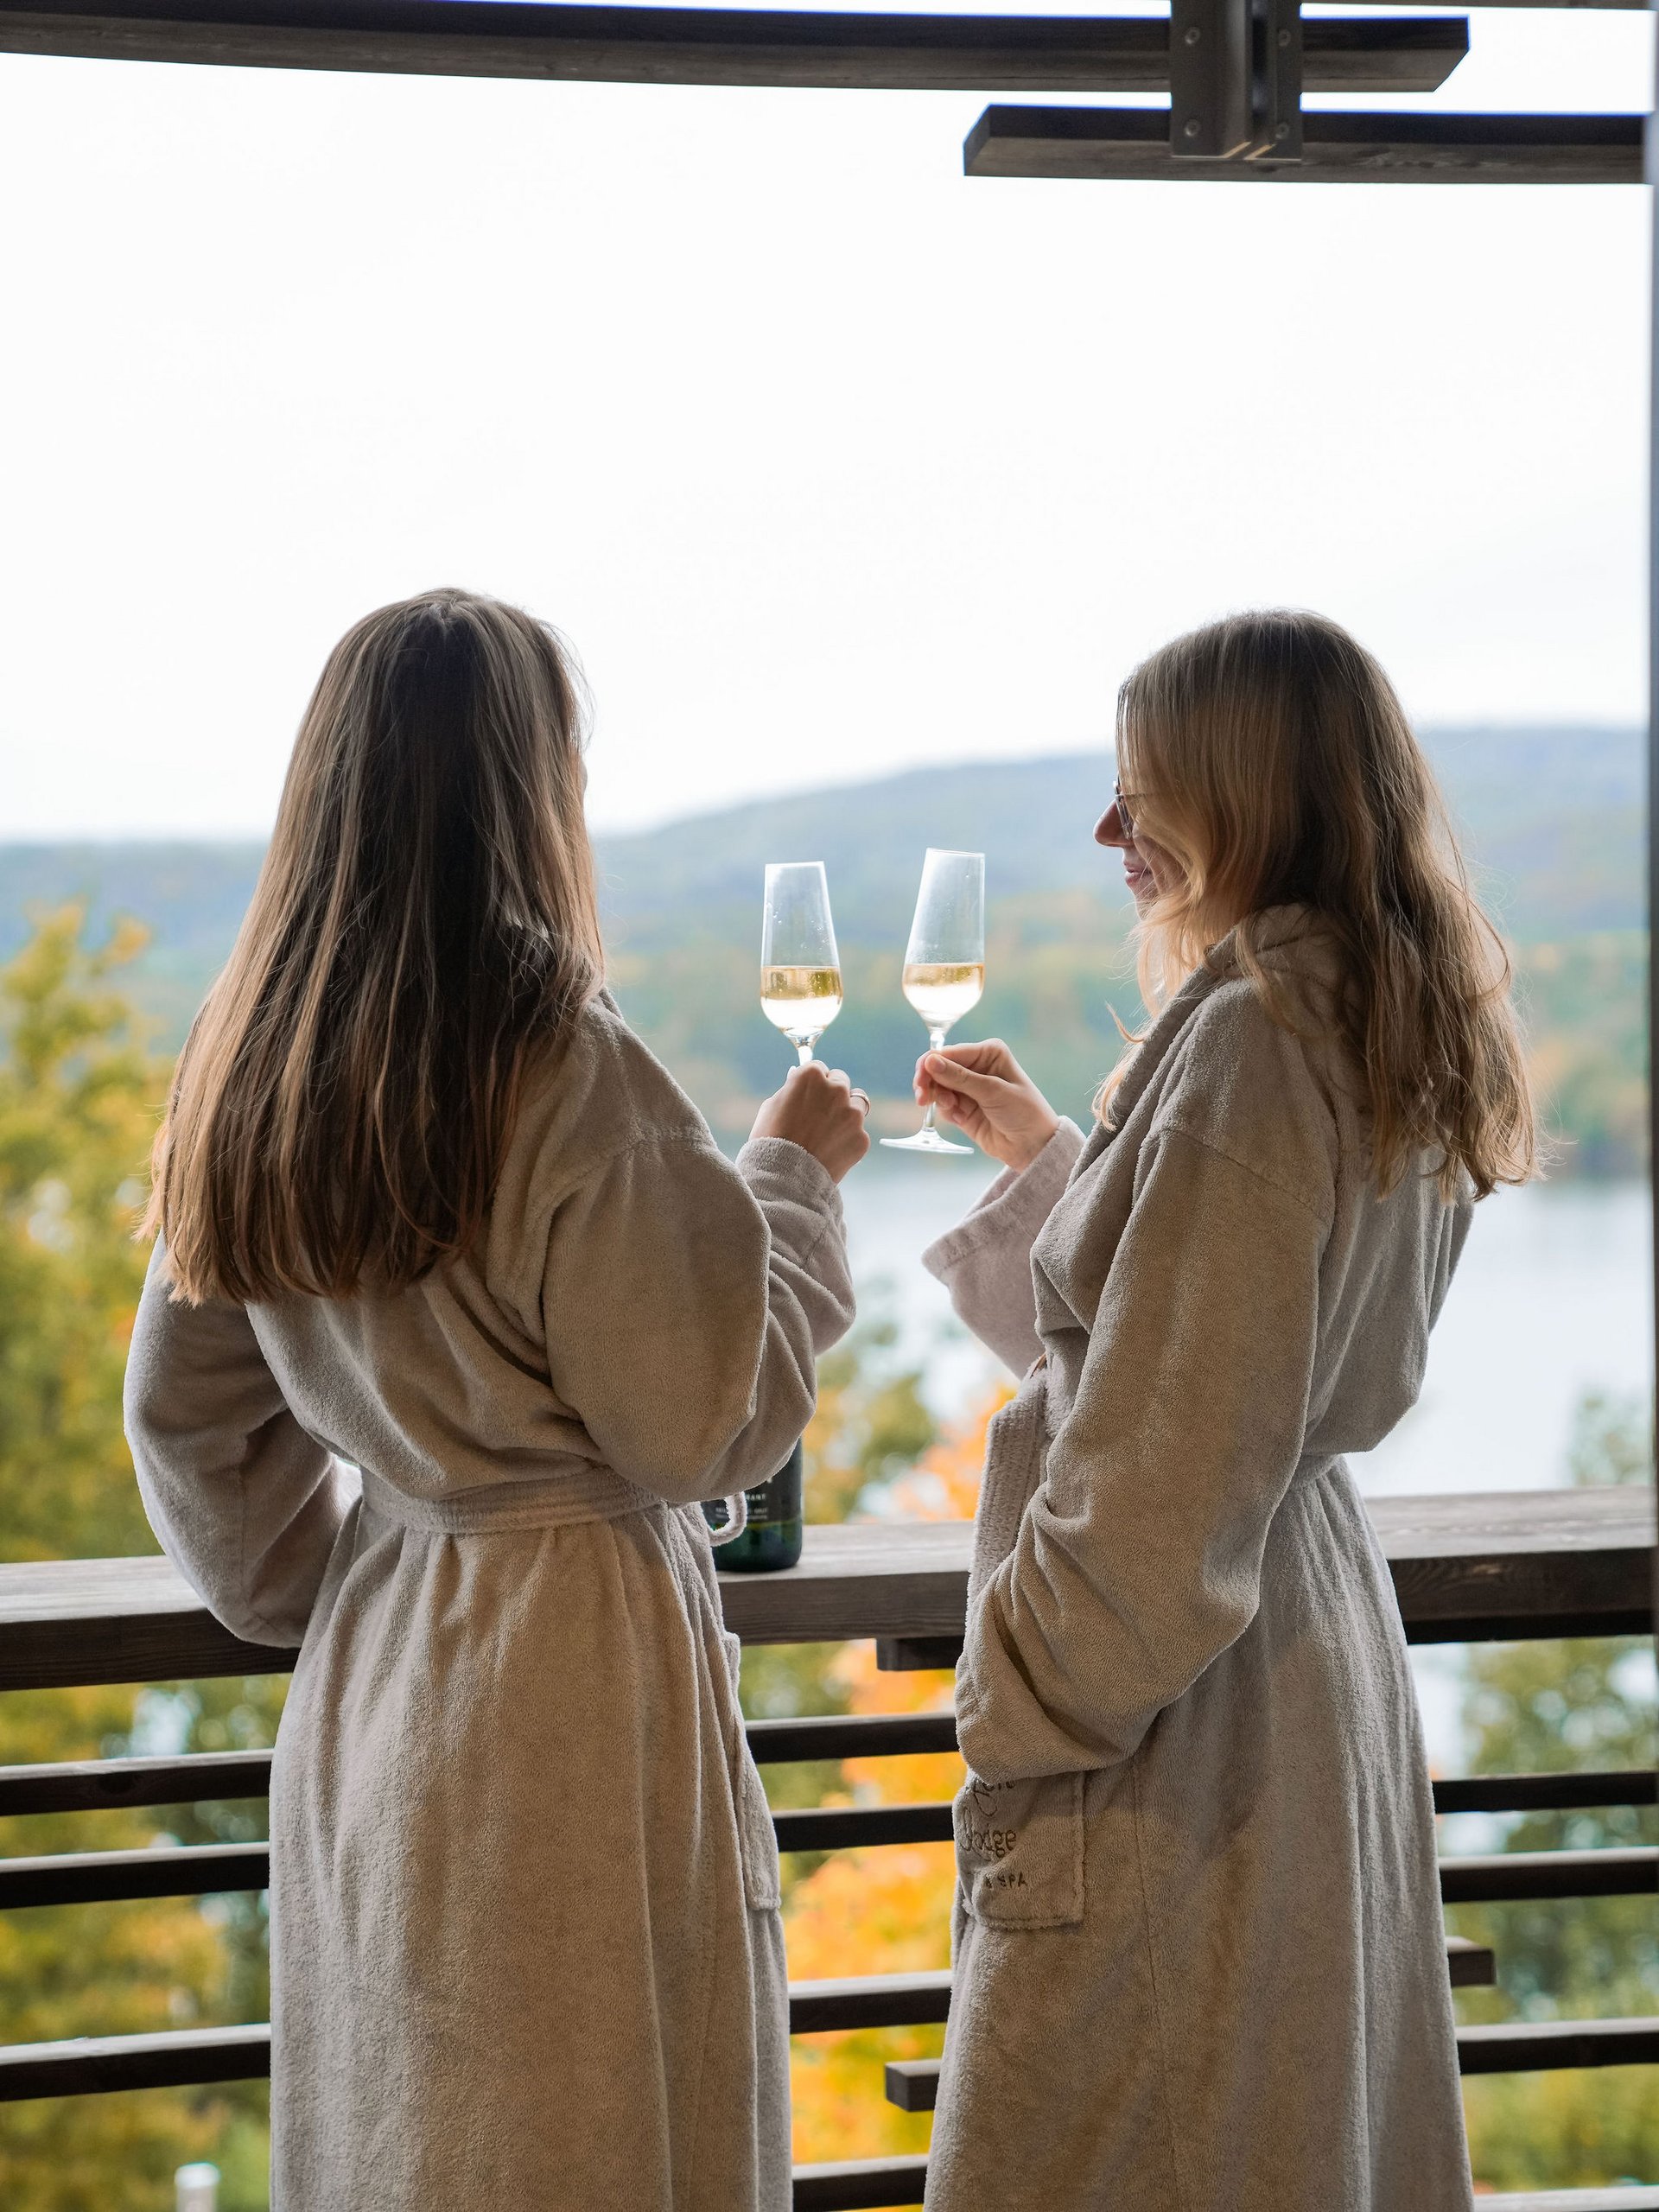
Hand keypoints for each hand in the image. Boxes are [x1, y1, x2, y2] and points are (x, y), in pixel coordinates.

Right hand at [750, 1061, 871, 1181]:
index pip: (819, 1069)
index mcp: (812, 1076)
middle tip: (819, 1113)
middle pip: (841, 1081)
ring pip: (857, 1103)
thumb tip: (798, 1079)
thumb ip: (791, 1089)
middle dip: (832, 1093)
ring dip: (846, 1111)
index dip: (812, 1083)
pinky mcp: (861, 1137)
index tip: (808, 1094)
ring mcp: (852, 1114)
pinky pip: (857, 1131)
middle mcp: (836, 1090)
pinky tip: (830, 1150)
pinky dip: (847, 1138)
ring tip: (828, 1131)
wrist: (783, 1178)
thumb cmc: (771, 1139)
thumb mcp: (772, 1105)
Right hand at [915, 1040, 1058, 1171]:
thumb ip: (959, 1077)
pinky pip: (943, 1104)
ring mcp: (969, 1087)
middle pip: (938, 1068)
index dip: (931, 1065)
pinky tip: (960, 1117)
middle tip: (922, 1099)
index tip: (921, 1081)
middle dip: (930, 1083)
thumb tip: (930, 1061)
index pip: (950, 1053)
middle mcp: (977, 1066)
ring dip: (938, 1098)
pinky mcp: (963, 1107)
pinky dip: (946, 1110)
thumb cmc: (1023, 1112)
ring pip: (937, 1086)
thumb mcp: (992, 1091)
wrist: (1033, 1146)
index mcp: (988, 1053)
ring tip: (952, 1110)